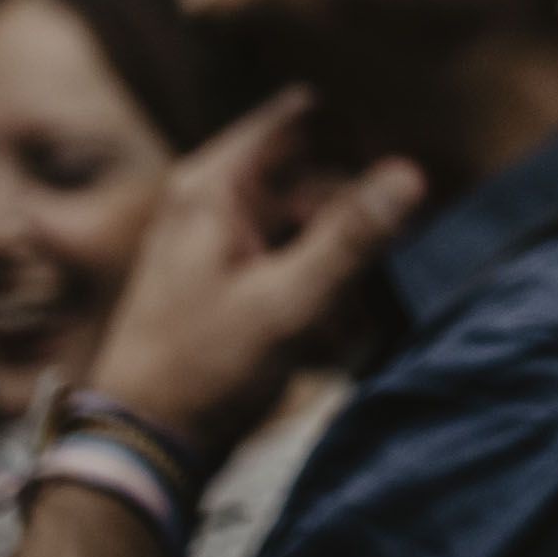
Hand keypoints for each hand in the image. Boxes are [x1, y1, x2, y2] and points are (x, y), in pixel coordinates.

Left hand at [87, 87, 422, 453]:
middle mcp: (213, 198)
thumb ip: (350, 236)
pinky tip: (331, 332)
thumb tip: (410, 173)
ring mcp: (221, 237)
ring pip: (309, 220)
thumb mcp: (288, 302)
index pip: (300, 115)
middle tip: (382, 260)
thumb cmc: (204, 367)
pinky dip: (320, 286)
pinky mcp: (230, 274)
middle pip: (313, 172)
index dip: (353, 130)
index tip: (396, 165)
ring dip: (341, 258)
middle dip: (353, 213)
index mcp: (215, 185)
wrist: (147, 441)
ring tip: (348, 313)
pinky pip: (295, 258)